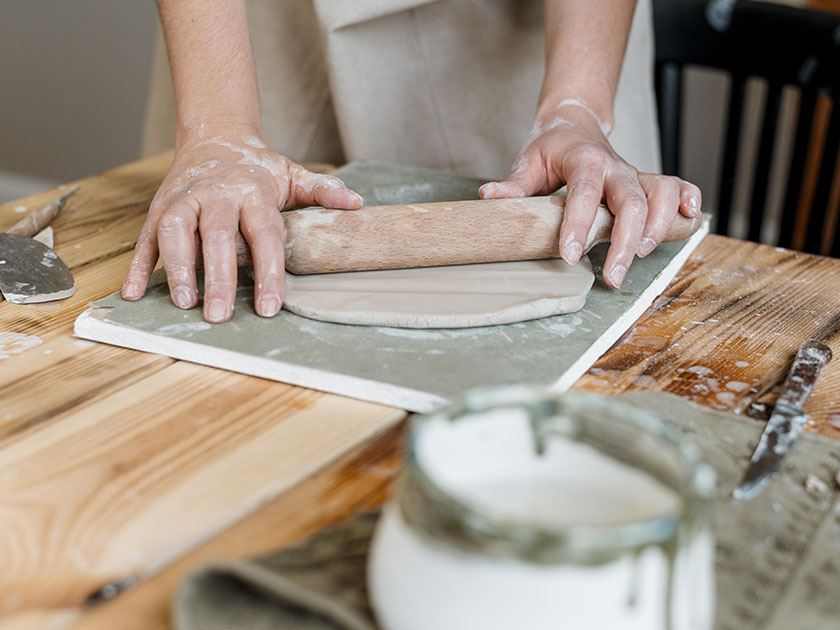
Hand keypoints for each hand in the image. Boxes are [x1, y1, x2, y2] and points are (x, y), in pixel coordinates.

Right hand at [122, 125, 362, 321]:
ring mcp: (183, 200)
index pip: (263, 235)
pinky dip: (137, 265)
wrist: (215, 136)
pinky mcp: (158, 208)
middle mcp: (215, 195)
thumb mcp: (293, 175)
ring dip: (176, 268)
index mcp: (252, 192)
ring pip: (175, 232)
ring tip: (183, 302)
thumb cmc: (258, 168)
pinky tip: (134, 293)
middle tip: (218, 315)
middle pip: (216, 236)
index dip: (267, 272)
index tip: (269, 307)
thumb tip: (356, 203)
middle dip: (217, 276)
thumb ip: (322, 192)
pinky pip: (146, 237)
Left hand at [479, 103, 700, 287]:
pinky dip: (688, 202)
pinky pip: (678, 186)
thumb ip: (514, 184)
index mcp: (585, 161)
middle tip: (613, 277)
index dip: (579, 225)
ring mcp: (636, 174)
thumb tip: (489, 198)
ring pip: (661, 194)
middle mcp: (616, 167)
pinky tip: (688, 221)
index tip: (570, 255)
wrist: (575, 122)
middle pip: (631, 202)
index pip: (584, 193)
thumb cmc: (551, 146)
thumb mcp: (528, 160)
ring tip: (642, 256)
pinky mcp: (649, 182)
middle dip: (625, 242)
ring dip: (658, 226)